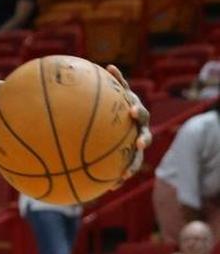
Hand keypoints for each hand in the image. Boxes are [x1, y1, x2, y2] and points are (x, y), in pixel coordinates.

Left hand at [106, 65, 151, 180]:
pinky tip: (110, 189)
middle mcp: (139, 129)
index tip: (132, 111)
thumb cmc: (112, 106)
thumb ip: (112, 84)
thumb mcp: (111, 96)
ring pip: (137, 156)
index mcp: (134, 114)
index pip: (139, 110)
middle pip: (144, 134)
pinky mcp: (130, 157)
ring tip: (125, 175)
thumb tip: (108, 65)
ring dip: (133, 165)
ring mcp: (136, 143)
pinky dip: (119, 178)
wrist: (115, 124)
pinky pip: (126, 168)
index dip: (137, 110)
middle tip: (138, 143)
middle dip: (143, 138)